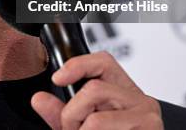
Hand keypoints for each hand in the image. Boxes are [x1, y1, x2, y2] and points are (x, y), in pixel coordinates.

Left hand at [31, 52, 162, 129]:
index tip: (58, 79)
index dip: (77, 65)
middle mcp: (140, 101)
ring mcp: (147, 117)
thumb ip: (61, 114)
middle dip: (73, 114)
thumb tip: (39, 99)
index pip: (103, 61)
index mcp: (124, 91)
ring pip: (96, 119)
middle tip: (74, 129)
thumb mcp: (83, 127)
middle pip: (93, 89)